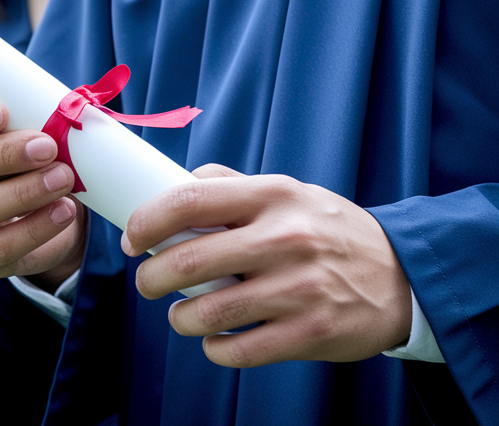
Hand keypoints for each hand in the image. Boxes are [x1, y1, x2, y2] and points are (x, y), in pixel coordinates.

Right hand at [0, 99, 86, 290]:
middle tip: (47, 146)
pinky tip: (63, 211)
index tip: (0, 112)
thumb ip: (25, 123)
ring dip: (25, 191)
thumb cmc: (22, 165)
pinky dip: (36, 228)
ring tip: (63, 178)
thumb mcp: (18, 137)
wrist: (37, 219)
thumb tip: (57, 117)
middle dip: (4, 154)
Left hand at [125, 164, 412, 366]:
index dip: (146, 221)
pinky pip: (239, 350)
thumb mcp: (288, 192)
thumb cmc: (329, 230)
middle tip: (147, 282)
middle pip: (188, 261)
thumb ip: (230, 185)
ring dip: (180, 317)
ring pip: (207, 312)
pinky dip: (215, 349)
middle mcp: (285, 238)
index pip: (189, 201)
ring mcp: (300, 289)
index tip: (131, 239)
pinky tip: (215, 339)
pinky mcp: (311, 333)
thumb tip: (172, 183)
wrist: (403, 275)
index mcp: (273, 195)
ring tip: (181, 313)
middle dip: (151, 277)